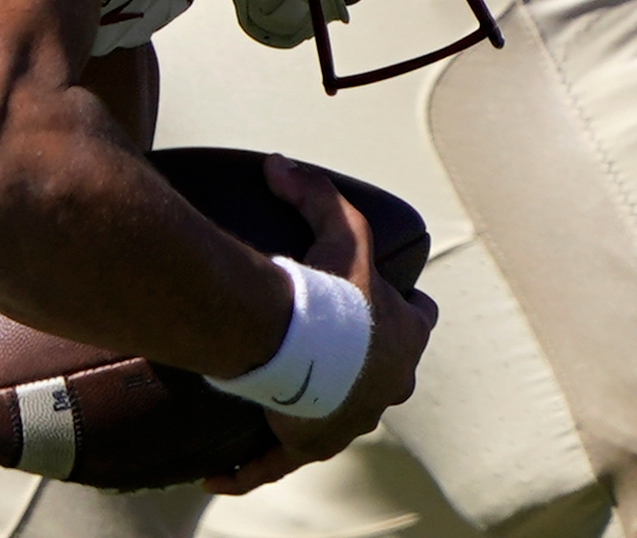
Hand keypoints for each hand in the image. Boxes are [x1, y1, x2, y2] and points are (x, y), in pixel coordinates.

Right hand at [209, 155, 434, 493]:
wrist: (303, 346)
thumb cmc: (332, 292)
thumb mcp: (339, 229)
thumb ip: (316, 191)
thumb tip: (283, 164)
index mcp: (404, 339)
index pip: (416, 322)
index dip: (398, 310)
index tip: (365, 296)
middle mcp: (386, 386)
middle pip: (383, 373)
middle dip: (360, 364)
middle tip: (316, 347)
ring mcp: (349, 420)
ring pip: (336, 416)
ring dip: (312, 408)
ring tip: (275, 395)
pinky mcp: (307, 443)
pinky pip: (275, 461)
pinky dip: (249, 466)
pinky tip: (220, 472)